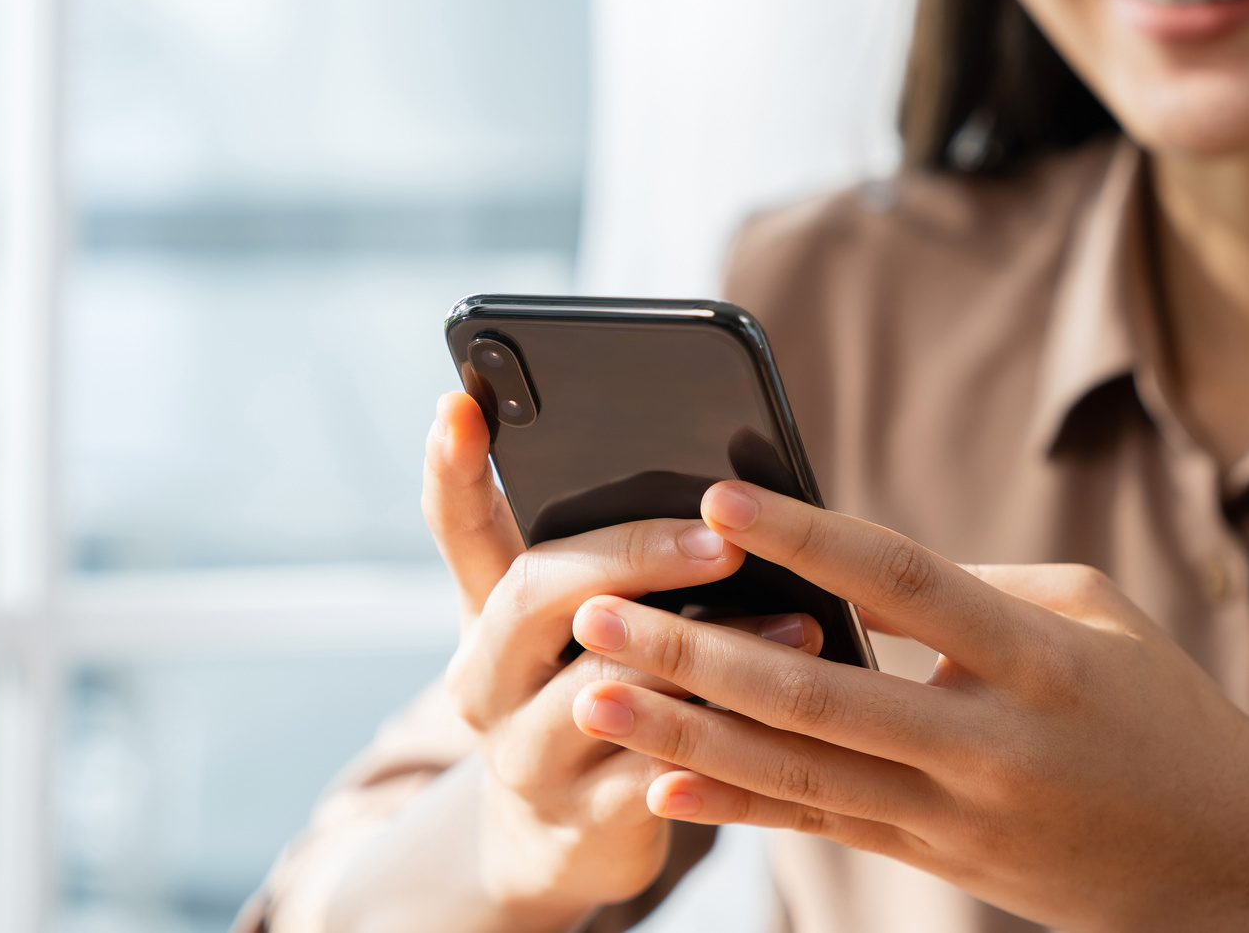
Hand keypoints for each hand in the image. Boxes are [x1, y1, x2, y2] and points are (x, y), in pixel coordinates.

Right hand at [423, 396, 820, 928]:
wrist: (548, 846)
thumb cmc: (580, 699)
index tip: (460, 403)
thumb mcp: (568, 631)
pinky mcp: (583, 823)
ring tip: (795, 623)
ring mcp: (525, 756)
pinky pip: (659, 775)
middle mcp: (485, 680)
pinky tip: (787, 717)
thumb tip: (714, 482)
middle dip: (632, 555)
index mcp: (484, 614)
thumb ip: (608, 562)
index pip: (458, 526)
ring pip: (606, 689)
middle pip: (533, 594)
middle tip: (718, 538)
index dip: (453, 468)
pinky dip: (727, 739)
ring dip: (708, 651)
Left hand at [568, 480, 1248, 932]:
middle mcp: (987, 745)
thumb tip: (846, 565)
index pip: (904, 584)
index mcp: (1036, 661)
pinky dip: (735, 808)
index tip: (717, 498)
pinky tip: (658, 785)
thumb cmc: (1156, 708)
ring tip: (594, 694)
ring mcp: (955, 815)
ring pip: (796, 774)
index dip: (807, 539)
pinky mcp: (934, 858)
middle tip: (596, 610)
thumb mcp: (1090, 616)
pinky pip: (819, 828)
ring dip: (684, 734)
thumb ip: (970, 586)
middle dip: (694, 653)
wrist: (1224, 857)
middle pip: (816, 694)